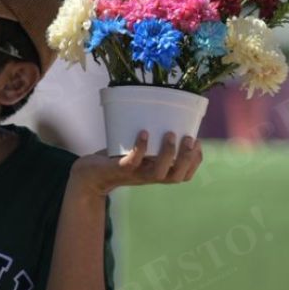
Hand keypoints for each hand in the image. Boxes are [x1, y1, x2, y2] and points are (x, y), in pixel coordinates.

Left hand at [70, 130, 203, 196]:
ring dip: (167, 154)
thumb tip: (166, 113)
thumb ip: (152, 141)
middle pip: (176, 176)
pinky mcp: (118, 170)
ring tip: (169, 133)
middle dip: (187, 158)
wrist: (90, 174)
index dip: (195, 162)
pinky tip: (143, 134)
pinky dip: (140, 148)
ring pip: (158, 173)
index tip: (199, 143)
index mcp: (158, 172)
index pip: (184, 175)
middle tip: (190, 138)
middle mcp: (149, 177)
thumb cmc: (117, 157)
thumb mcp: (139, 151)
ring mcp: (135, 175)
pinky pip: (131, 162)